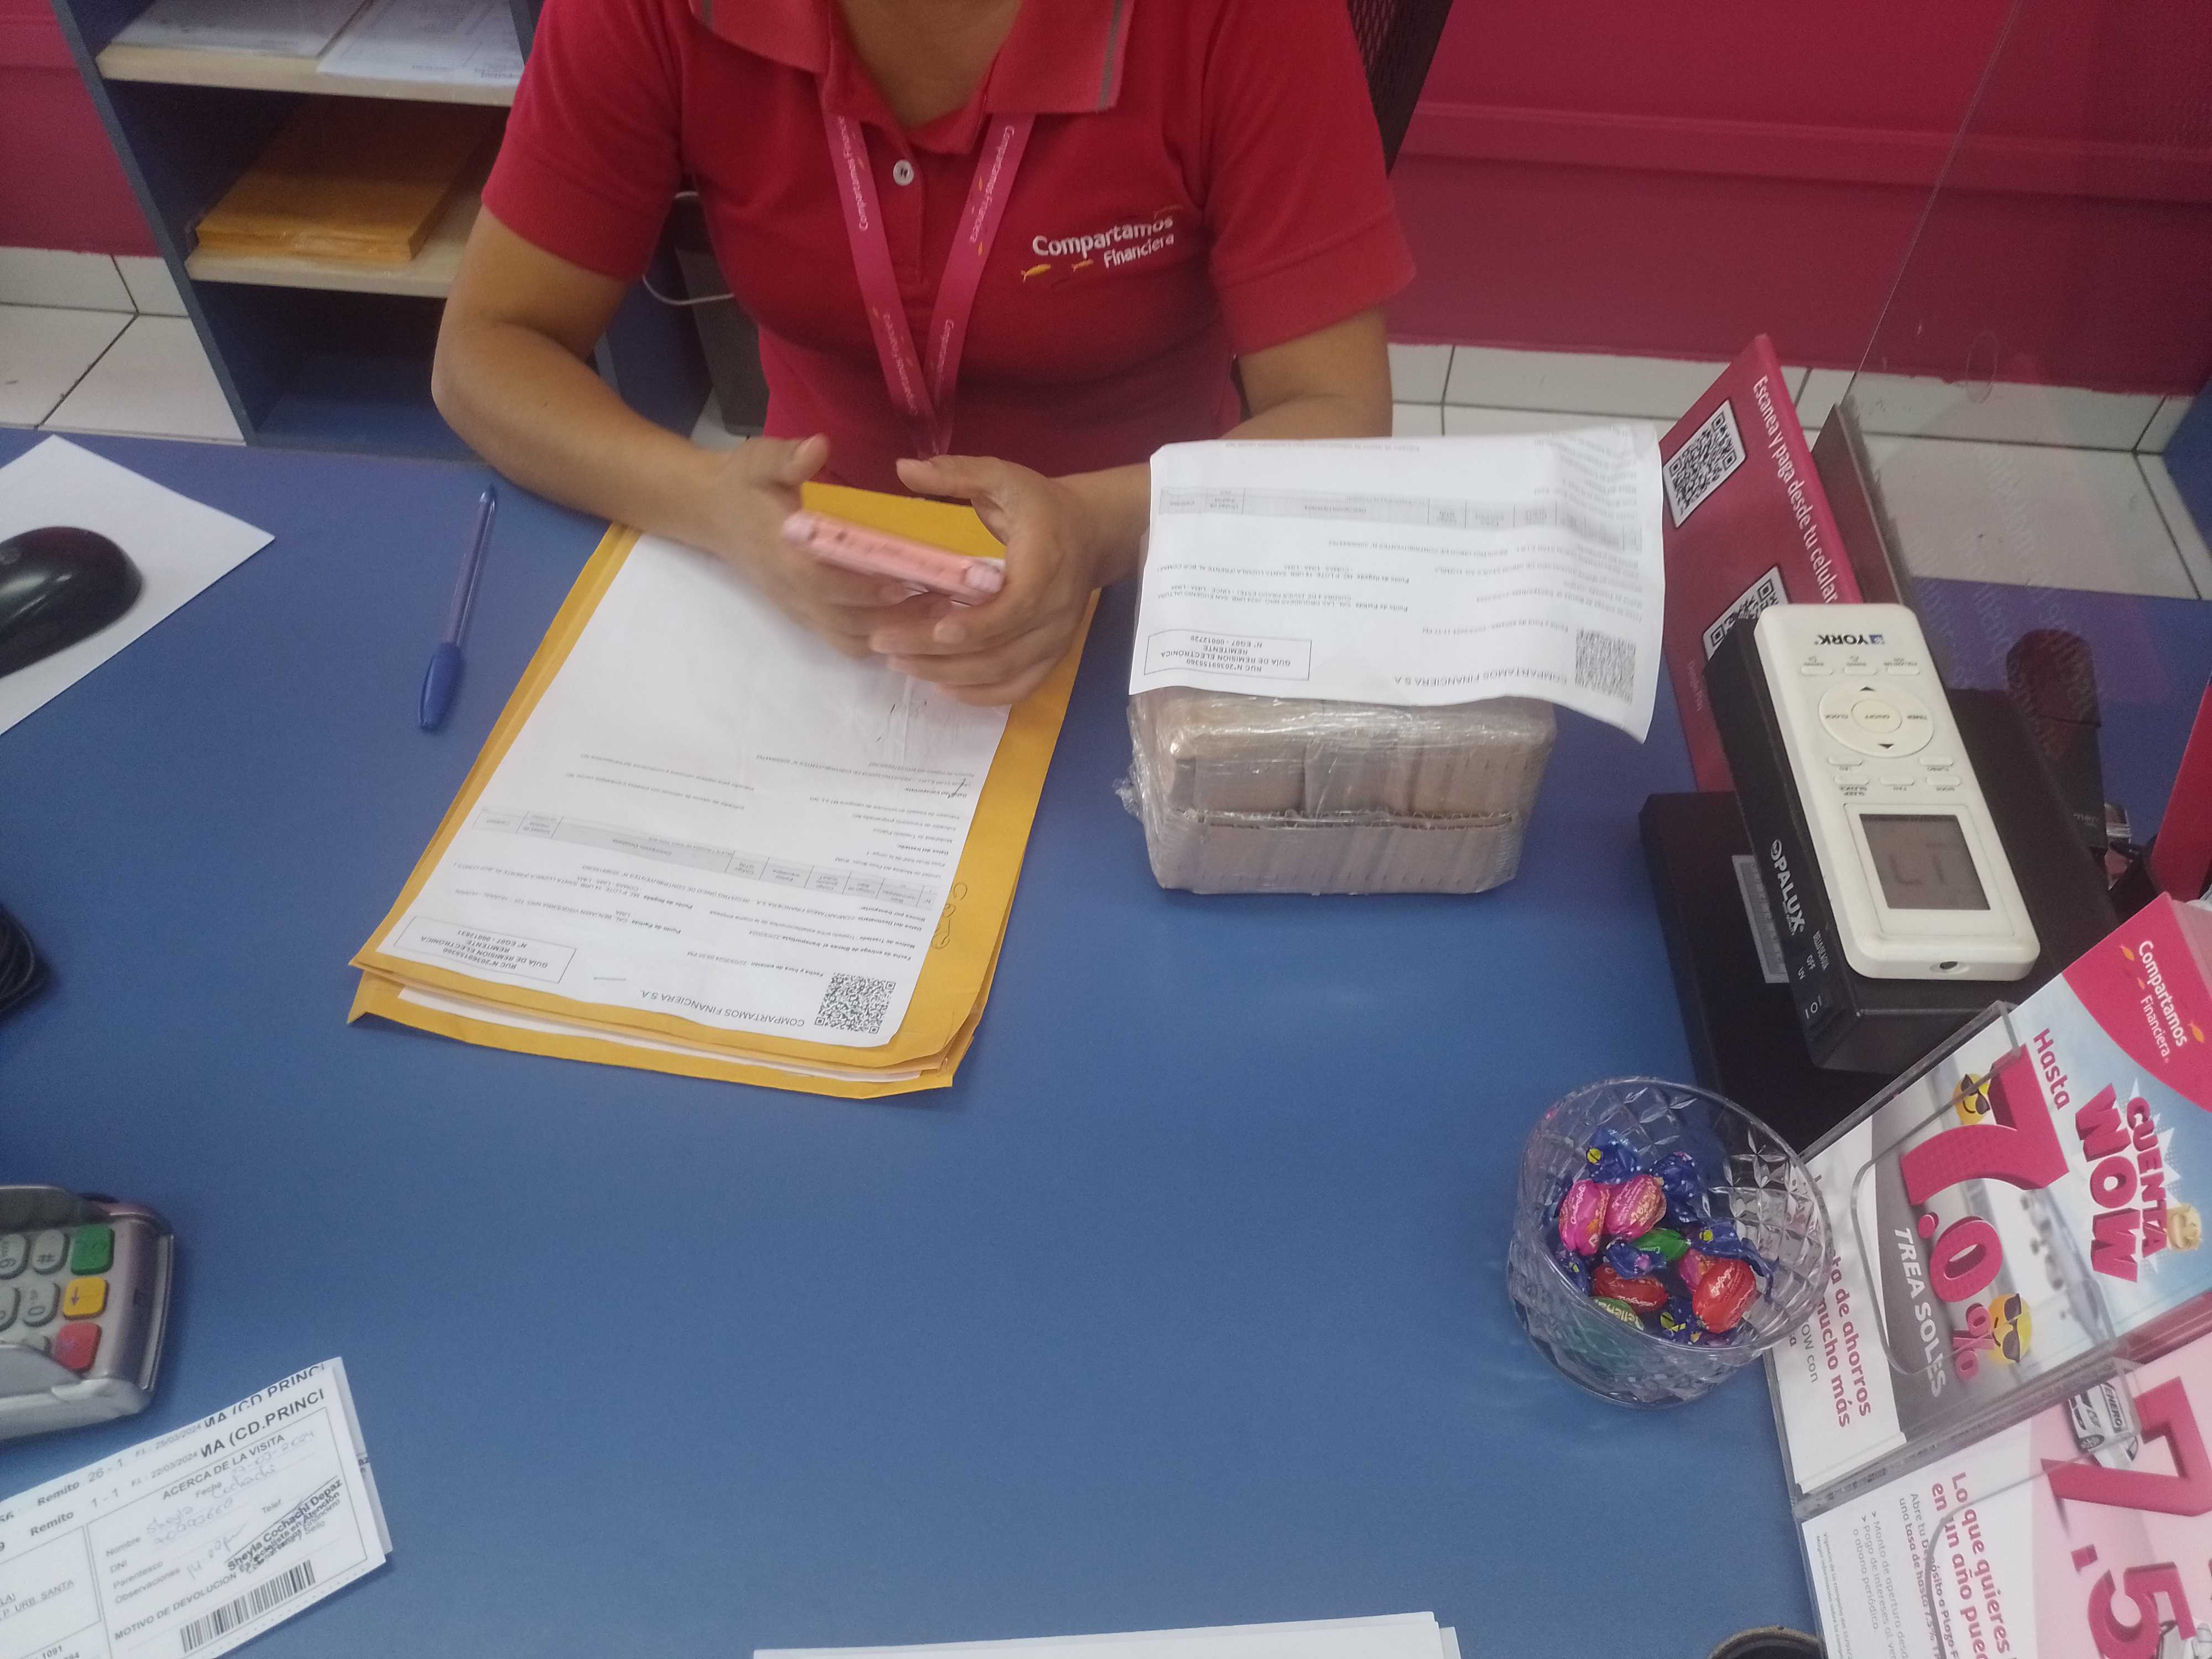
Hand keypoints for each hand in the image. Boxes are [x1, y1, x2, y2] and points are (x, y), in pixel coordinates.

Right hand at [698, 434, 922, 657]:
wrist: (712, 512)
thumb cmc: (743, 483)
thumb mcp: (760, 460)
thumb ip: (788, 457)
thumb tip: (818, 446)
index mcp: (781, 554)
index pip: (821, 582)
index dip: (862, 587)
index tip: (903, 581)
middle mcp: (791, 590)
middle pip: (844, 620)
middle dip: (893, 617)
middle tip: (942, 600)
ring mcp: (798, 607)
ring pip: (848, 638)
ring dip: (892, 633)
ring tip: (937, 614)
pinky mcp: (806, 615)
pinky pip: (843, 640)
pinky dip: (878, 639)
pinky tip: (912, 624)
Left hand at [870, 454, 1108, 705]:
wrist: (1092, 534)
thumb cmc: (1041, 506)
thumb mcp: (1004, 478)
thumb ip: (957, 474)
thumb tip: (903, 468)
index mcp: (1046, 567)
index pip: (1015, 608)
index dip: (975, 624)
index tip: (933, 628)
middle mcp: (1056, 613)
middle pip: (998, 649)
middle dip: (938, 654)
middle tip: (886, 645)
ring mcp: (1055, 641)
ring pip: (1002, 675)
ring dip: (949, 676)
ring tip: (901, 663)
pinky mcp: (1051, 657)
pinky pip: (1017, 688)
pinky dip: (980, 695)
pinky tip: (942, 685)